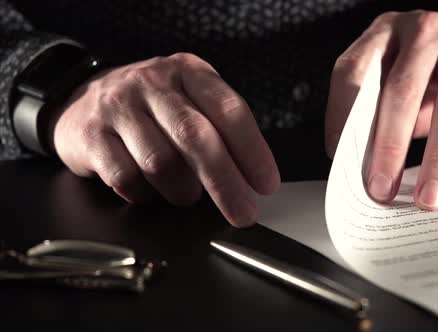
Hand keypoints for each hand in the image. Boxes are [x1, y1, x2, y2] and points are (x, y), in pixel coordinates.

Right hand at [48, 53, 279, 226]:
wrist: (83, 99)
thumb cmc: (152, 108)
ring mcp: (119, 106)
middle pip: (196, 137)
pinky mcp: (91, 134)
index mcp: (189, 72)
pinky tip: (151, 192)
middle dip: (225, 182)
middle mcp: (153, 83)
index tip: (266, 184)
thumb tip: (250, 180)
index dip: (252, 151)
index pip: (229, 110)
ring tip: (187, 195)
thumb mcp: (189, 101)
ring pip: (160, 161)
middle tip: (243, 213)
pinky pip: (125, 177)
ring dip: (182, 190)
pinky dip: (146, 195)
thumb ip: (219, 130)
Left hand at [325, 11, 437, 209]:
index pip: (353, 71)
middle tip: (380, 190)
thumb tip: (365, 166)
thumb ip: (381, 107)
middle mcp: (424, 30)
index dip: (340, 115)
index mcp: (386, 31)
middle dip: (389, 147)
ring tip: (426, 199)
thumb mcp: (402, 75)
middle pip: (402, 91)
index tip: (339, 157)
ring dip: (436, 161)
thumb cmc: (437, 69)